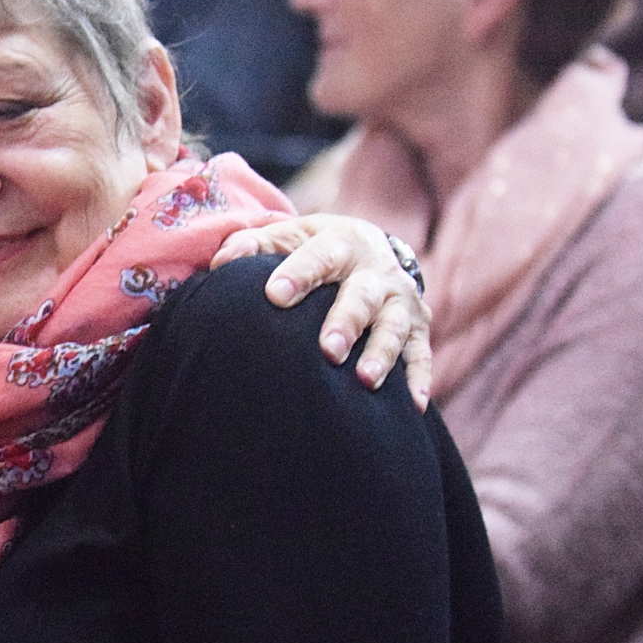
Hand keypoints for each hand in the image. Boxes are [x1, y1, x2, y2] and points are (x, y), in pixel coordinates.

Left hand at [212, 215, 431, 408]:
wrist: (369, 247)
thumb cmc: (314, 250)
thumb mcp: (287, 237)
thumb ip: (253, 245)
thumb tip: (221, 262)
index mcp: (341, 243)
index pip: (319, 256)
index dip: (299, 274)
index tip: (275, 294)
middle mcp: (376, 271)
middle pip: (363, 296)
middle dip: (346, 322)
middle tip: (328, 349)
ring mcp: (401, 301)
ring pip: (395, 327)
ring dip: (382, 353)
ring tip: (365, 379)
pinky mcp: (418, 328)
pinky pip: (421, 354)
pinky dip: (418, 378)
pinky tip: (413, 405)